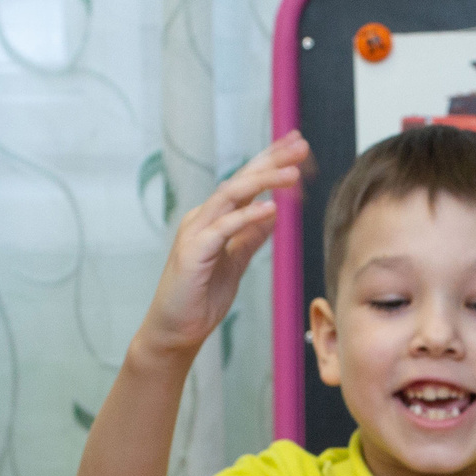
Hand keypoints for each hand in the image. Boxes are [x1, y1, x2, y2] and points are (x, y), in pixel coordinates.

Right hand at [137, 133, 310, 358]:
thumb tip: (271, 214)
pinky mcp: (193, 252)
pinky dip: (247, 217)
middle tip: (300, 144)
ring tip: (292, 173)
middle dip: (271, 160)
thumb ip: (250, 238)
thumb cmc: (201, 299)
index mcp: (214, 219)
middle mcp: (203, 218)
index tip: (297, 146)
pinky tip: (270, 209)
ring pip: (231, 196)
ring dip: (263, 181)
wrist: (175, 331)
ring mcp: (196, 233)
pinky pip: (224, 228)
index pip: (245, 183)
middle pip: (240, 180)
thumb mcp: (235, 264)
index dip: (270, 163)